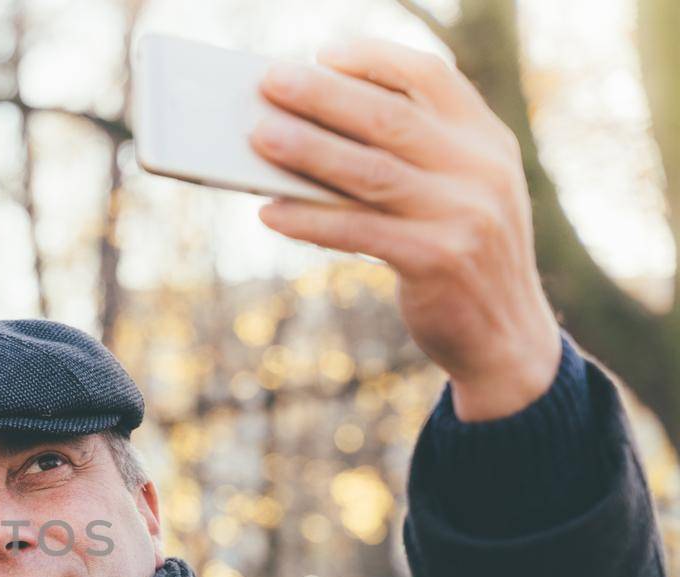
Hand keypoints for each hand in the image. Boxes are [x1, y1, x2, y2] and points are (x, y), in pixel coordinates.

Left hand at [250, 38, 561, 420]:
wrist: (507, 337)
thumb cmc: (460, 255)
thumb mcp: (457, 193)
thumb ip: (411, 157)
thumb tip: (310, 131)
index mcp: (487, 139)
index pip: (432, 76)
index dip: (375, 58)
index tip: (323, 51)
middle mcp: (481, 169)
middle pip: (389, 118)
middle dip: (323, 96)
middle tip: (269, 81)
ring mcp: (463, 215)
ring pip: (369, 172)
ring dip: (307, 151)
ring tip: (257, 136)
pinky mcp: (438, 261)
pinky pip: (358, 232)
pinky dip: (309, 220)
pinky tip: (269, 212)